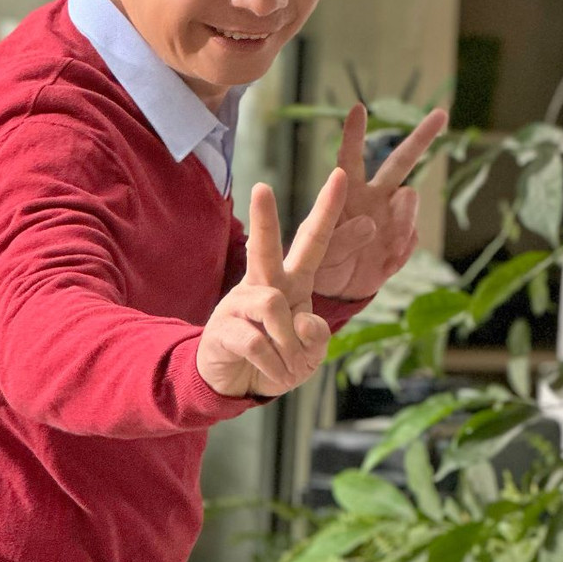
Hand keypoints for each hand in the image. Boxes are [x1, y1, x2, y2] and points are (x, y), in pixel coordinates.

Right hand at [197, 170, 347, 398]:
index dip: (328, 211)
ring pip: (272, 305)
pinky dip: (273, 364)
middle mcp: (265, 284)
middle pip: (266, 247)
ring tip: (288, 364)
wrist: (237, 385)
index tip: (341, 176)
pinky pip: (257, 342)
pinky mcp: (222, 327)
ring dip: (289, 345)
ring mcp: (240, 303)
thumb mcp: (311, 353)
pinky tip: (271, 371)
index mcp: (294, 282)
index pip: (314, 241)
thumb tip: (302, 320)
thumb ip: (317, 336)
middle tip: (261, 187)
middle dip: (264, 219)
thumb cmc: (279, 360)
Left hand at [311, 103, 448, 301]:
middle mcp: (373, 198)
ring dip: (403, 220)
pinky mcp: (403, 240)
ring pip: (410, 201)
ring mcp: (392, 218)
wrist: (338, 293)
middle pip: (401, 162)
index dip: (354, 134)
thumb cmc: (320, 264)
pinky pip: (411, 238)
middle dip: (421, 137)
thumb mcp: (319, 253)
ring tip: (387, 247)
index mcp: (347, 192)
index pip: (350, 158)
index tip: (358, 108)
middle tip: (441, 114)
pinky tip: (384, 264)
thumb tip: (371, 224)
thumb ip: (341, 239)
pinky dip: (400, 252)